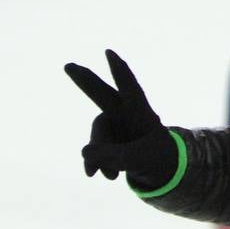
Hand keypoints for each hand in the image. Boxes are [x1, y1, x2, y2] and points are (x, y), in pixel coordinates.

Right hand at [64, 50, 176, 187]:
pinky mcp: (108, 139)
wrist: (161, 171)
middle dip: (85, 81)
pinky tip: (100, 175)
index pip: (130, 88)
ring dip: (99, 157)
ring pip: (96, 136)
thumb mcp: (138, 160)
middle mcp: (125, 114)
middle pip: (102, 95)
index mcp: (141, 112)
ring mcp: (116, 126)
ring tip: (110, 176)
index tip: (109, 52)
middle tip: (68, 65)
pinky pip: (93, 149)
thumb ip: (113, 156)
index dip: (119, 71)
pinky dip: (96, 162)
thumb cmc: (158, 159)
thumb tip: (85, 152)